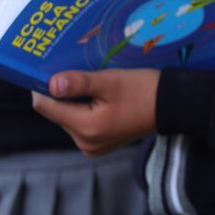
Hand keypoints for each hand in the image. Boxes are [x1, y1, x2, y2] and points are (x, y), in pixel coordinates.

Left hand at [31, 69, 159, 155]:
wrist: (173, 105)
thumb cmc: (144, 90)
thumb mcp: (112, 81)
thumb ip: (80, 83)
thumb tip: (51, 83)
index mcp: (85, 128)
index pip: (47, 107)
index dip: (42, 86)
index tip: (48, 68)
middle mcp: (84, 142)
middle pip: (58, 113)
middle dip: (62, 93)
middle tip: (74, 71)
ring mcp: (92, 146)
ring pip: (69, 118)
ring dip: (74, 101)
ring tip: (90, 83)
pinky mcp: (100, 145)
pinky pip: (81, 124)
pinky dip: (85, 110)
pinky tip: (98, 97)